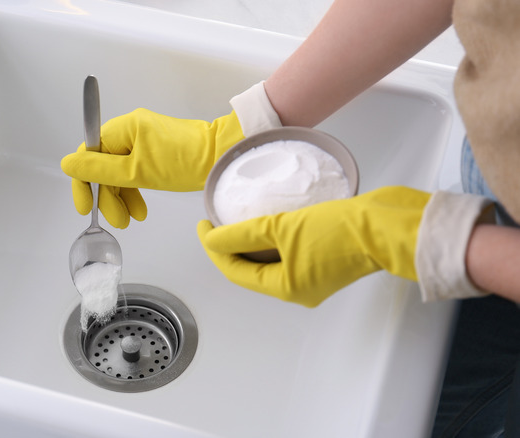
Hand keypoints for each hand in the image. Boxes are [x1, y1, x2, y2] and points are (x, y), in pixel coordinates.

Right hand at [61, 81, 281, 228]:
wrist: (221, 157)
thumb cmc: (184, 162)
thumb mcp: (136, 172)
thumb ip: (99, 170)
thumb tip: (68, 164)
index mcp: (122, 128)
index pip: (88, 154)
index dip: (83, 182)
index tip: (85, 207)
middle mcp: (129, 130)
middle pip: (104, 166)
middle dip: (107, 196)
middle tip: (117, 221)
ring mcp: (143, 140)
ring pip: (119, 172)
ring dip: (121, 197)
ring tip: (131, 219)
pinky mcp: (154, 151)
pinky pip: (134, 171)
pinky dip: (134, 190)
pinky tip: (139, 209)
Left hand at [197, 186, 428, 306]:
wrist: (387, 225)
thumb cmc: (342, 230)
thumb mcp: (283, 228)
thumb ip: (243, 234)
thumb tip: (213, 239)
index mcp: (287, 288)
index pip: (236, 272)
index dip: (214, 249)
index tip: (203, 225)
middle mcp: (299, 289)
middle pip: (251, 270)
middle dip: (230, 248)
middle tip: (215, 223)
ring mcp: (314, 277)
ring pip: (270, 262)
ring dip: (251, 244)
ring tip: (236, 220)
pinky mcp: (327, 261)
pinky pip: (288, 254)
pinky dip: (273, 242)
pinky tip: (268, 222)